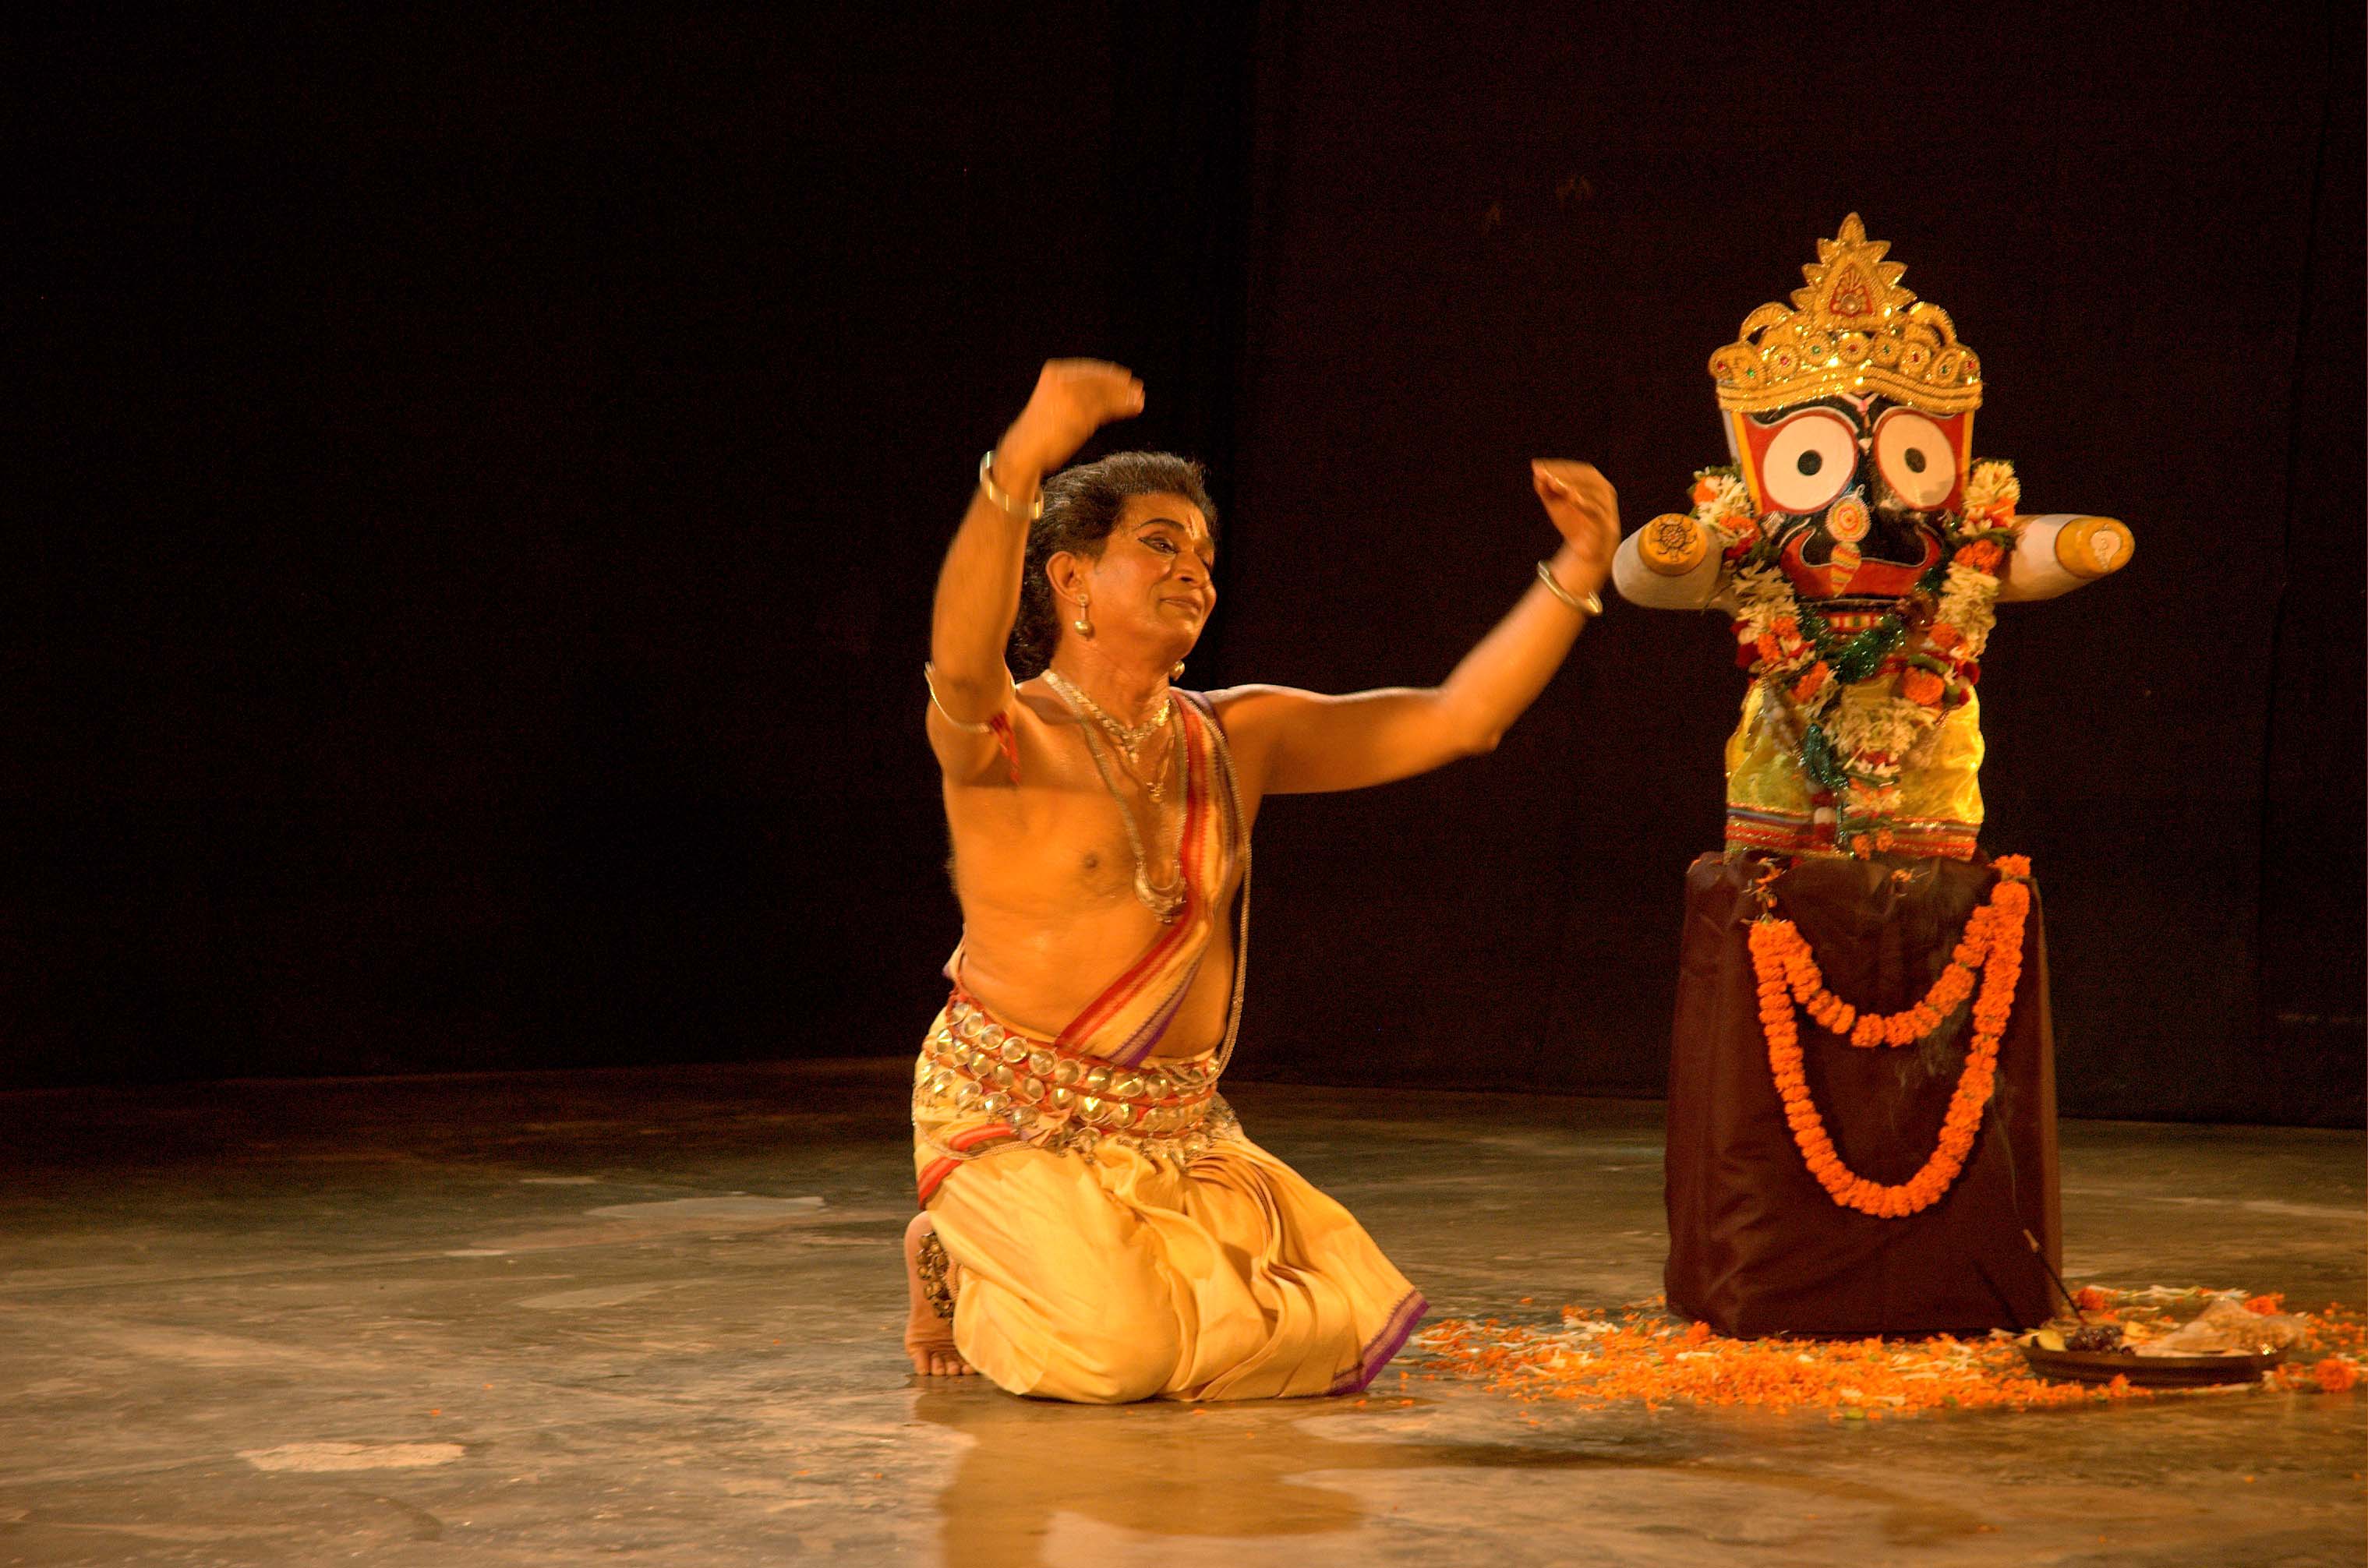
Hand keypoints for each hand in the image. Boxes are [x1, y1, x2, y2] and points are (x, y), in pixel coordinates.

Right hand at [997, 359, 1146, 484]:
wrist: (1025, 450)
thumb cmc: (1039, 430)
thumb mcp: (1052, 401)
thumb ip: (1072, 391)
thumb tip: (1103, 389)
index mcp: (1054, 373)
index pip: (1087, 369)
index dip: (1108, 373)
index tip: (1123, 376)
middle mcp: (1062, 381)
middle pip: (1099, 380)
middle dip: (1120, 384)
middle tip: (1136, 387)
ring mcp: (1072, 397)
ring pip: (1106, 393)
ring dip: (1125, 396)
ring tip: (1139, 399)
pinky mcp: (1081, 415)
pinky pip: (1108, 408)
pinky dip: (1124, 406)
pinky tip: (1135, 407)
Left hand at [1531, 460, 1619, 596]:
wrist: (1586, 551)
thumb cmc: (1572, 522)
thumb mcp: (1555, 504)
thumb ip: (1546, 488)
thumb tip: (1537, 471)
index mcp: (1593, 483)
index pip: (1578, 470)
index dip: (1559, 467)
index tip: (1539, 467)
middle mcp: (1604, 491)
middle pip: (1587, 477)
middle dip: (1565, 474)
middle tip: (1546, 475)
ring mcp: (1607, 507)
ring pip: (1594, 492)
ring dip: (1573, 485)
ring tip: (1554, 483)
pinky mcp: (1606, 523)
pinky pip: (1598, 511)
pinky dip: (1585, 503)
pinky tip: (1572, 498)